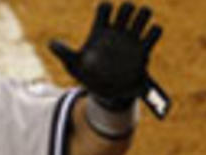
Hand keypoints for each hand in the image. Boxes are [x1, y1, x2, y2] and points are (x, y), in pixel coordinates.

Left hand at [49, 2, 169, 117]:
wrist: (107, 94)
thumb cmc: (89, 77)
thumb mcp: (74, 66)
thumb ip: (64, 52)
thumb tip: (50, 43)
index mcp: (100, 32)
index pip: (105, 7)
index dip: (105, 9)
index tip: (103, 22)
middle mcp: (117, 32)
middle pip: (127, 6)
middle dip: (127, 9)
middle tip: (122, 24)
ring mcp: (131, 39)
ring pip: (143, 13)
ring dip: (143, 16)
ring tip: (136, 32)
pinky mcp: (144, 50)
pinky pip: (155, 31)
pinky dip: (153, 32)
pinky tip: (145, 45)